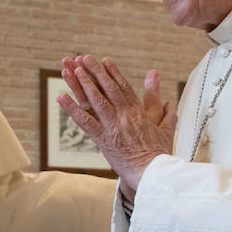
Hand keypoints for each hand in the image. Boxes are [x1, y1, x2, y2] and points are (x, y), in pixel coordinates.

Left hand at [57, 54, 175, 193]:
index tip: (105, 60)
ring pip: (95, 100)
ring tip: (71, 69)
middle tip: (84, 57)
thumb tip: (170, 102)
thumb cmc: (161, 155)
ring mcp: (112, 127)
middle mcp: (124, 116)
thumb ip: (167, 113)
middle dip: (95, 71)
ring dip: (82, 83)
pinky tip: (61, 97)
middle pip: (107, 88)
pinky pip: (85, 122)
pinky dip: (72, 109)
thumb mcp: (166, 129)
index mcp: (138, 112)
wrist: (154, 173)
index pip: (124, 87)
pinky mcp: (103, 140)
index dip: (113, 72)